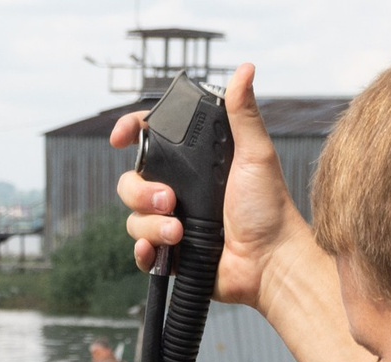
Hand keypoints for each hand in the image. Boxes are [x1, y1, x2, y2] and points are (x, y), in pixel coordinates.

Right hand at [111, 63, 304, 309]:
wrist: (270, 263)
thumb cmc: (270, 210)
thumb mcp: (256, 154)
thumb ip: (243, 113)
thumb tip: (245, 69)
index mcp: (195, 165)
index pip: (152, 141)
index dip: (131, 132)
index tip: (120, 137)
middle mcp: (181, 191)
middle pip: (132, 181)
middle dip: (141, 191)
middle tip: (169, 199)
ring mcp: (174, 223)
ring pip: (134, 218)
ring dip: (150, 224)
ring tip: (178, 232)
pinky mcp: (173, 255)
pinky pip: (142, 251)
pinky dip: (144, 251)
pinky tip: (158, 250)